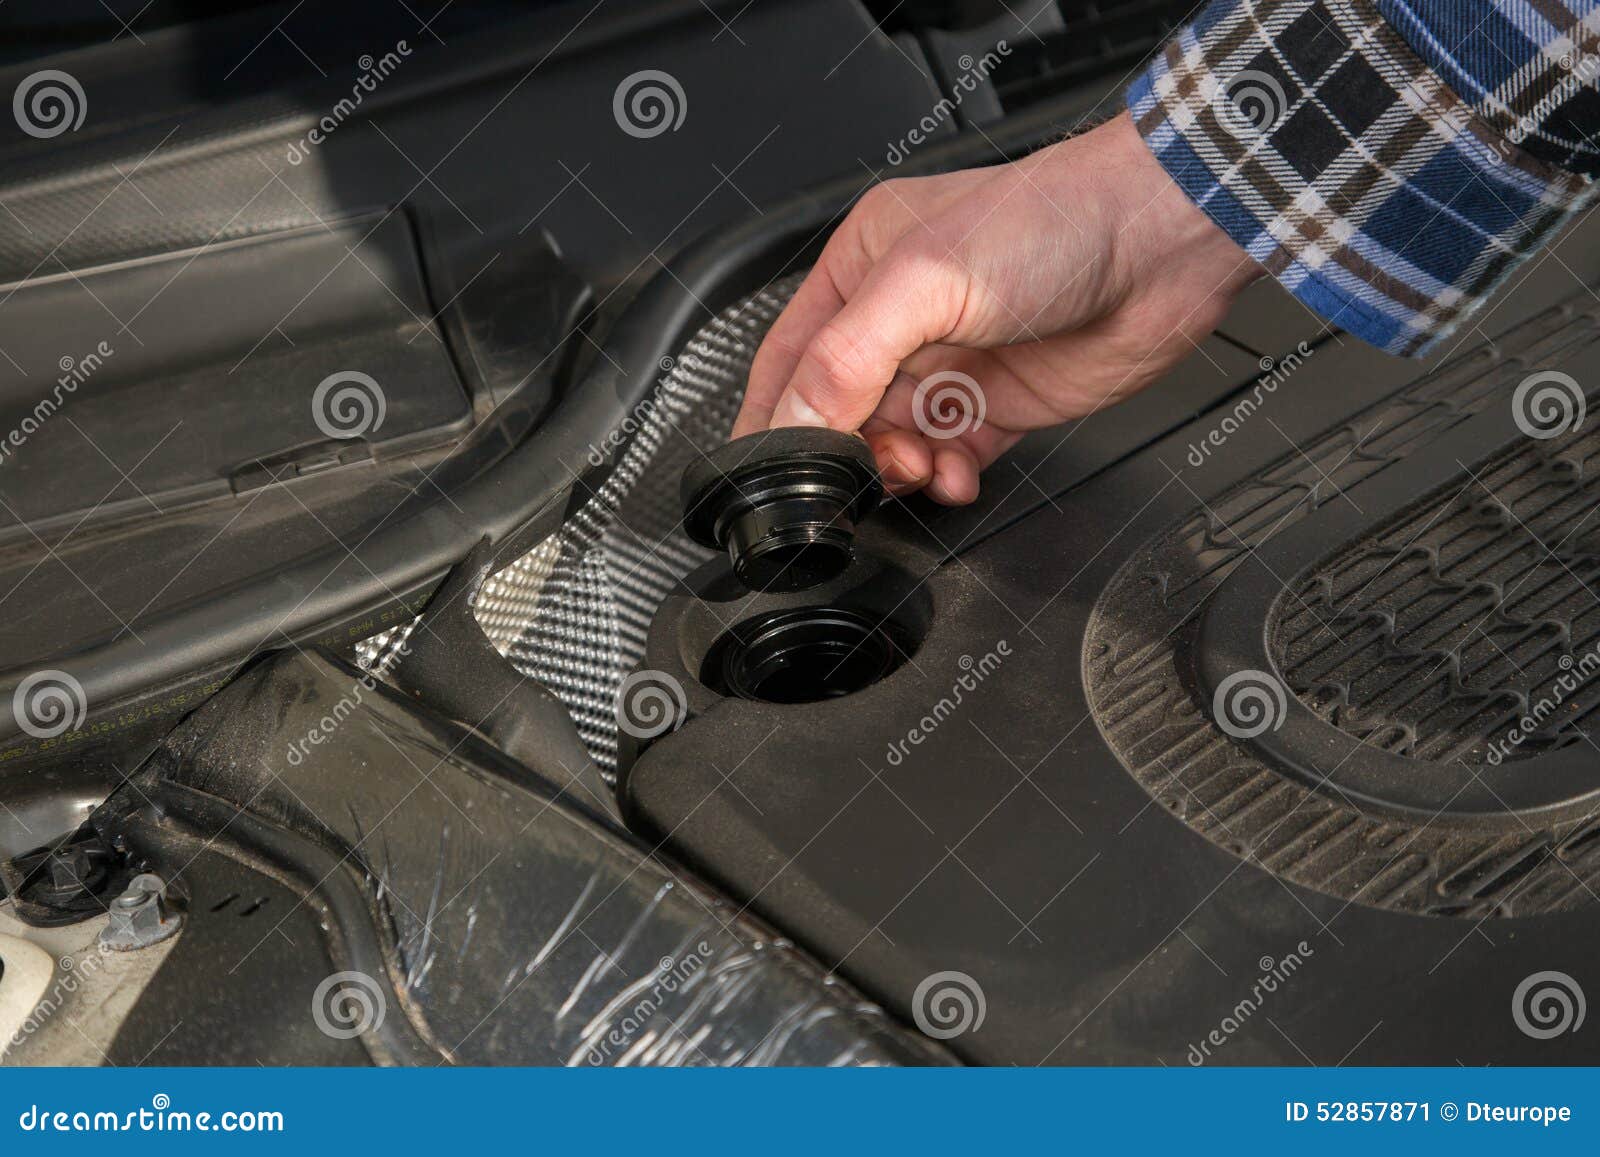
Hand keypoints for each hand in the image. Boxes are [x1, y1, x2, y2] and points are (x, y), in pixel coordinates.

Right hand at [731, 111, 1260, 503]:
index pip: (792, 358)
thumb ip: (847, 358)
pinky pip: (950, 458)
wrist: (1162, 244)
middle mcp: (901, 317)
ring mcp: (952, 363)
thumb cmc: (1054, 221)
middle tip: (866, 470)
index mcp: (863, 267)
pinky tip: (957, 475)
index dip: (774, 416)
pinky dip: (946, 478)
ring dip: (898, 469)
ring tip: (920, 467)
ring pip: (894, 442)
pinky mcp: (1000, 404)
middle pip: (841, 410)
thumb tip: (794, 422)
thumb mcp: (924, 281)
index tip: (768, 469)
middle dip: (847, 450)